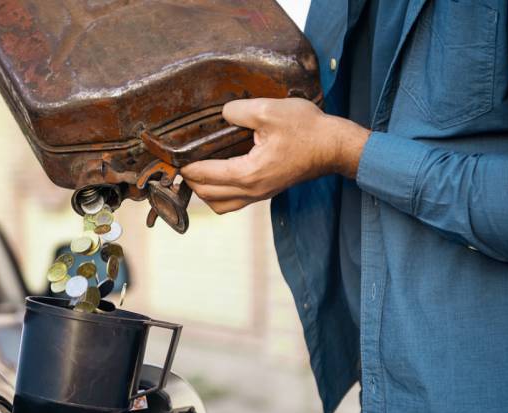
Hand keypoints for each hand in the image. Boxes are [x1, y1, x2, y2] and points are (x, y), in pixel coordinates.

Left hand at [180, 98, 369, 213]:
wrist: (335, 147)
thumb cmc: (307, 130)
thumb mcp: (270, 111)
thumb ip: (239, 111)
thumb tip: (222, 113)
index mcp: (248, 174)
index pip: (204, 175)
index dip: (185, 166)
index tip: (172, 156)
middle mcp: (252, 191)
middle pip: (207, 196)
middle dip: (190, 181)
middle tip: (180, 163)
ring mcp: (260, 194)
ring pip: (220, 205)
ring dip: (205, 192)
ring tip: (197, 171)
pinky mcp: (267, 192)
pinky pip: (235, 202)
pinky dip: (220, 193)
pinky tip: (220, 174)